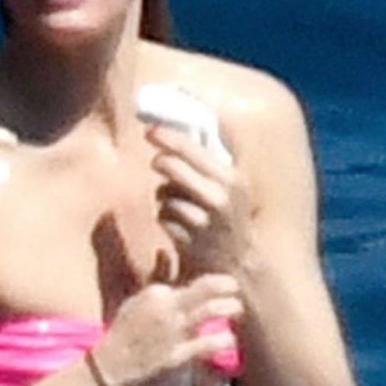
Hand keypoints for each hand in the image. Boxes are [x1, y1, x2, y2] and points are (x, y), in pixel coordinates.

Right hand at [89, 274, 243, 385]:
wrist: (107, 372)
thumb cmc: (124, 336)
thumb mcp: (136, 302)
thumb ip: (156, 279)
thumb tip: (163, 252)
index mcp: (157, 293)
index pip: (196, 281)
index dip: (216, 283)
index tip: (227, 286)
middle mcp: (165, 307)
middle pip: (208, 288)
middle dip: (228, 288)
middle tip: (236, 293)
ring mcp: (172, 331)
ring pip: (213, 310)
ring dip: (231, 308)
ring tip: (237, 312)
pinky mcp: (177, 356)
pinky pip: (209, 343)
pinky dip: (224, 340)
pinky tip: (229, 340)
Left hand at [148, 122, 253, 277]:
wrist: (236, 261)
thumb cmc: (229, 215)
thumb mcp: (232, 184)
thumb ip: (212, 158)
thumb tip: (192, 124)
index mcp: (231, 179)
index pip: (192, 149)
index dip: (167, 137)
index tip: (149, 130)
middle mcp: (219, 198)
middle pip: (171, 166)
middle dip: (160, 162)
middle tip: (158, 163)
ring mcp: (203, 221)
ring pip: (164, 193)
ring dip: (165, 195)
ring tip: (181, 202)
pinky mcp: (188, 240)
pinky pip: (162, 216)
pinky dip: (165, 217)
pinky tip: (179, 223)